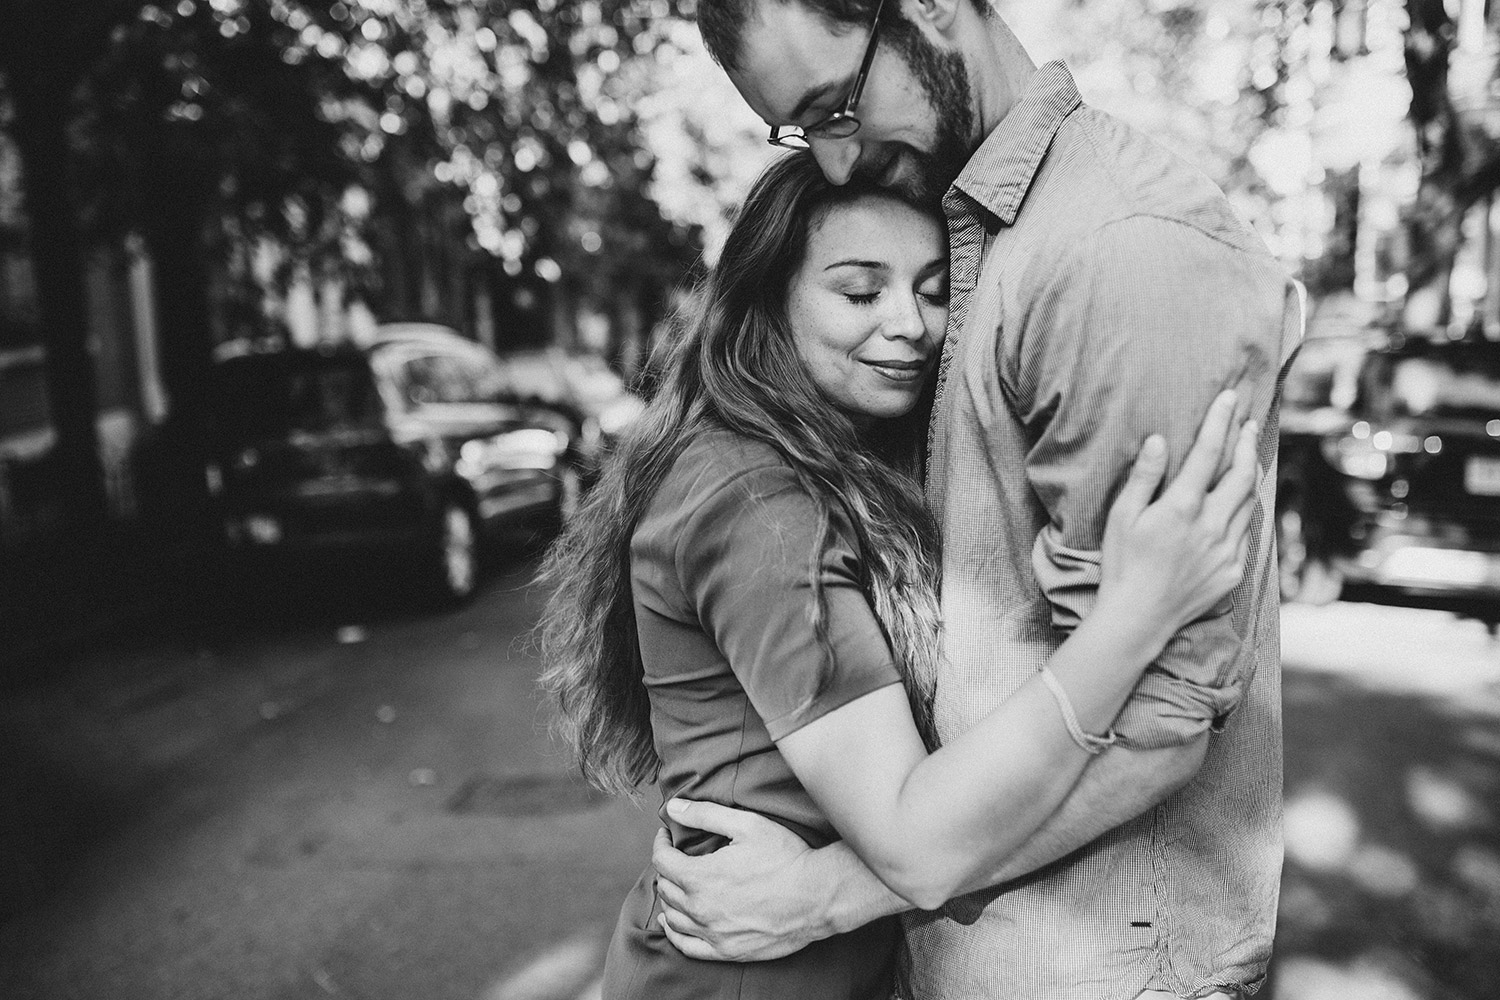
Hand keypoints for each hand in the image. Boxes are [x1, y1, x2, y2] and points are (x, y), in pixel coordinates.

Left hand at [652, 798, 827, 961]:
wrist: (818, 896)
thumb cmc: (786, 857)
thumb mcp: (747, 825)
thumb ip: (705, 815)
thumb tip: (673, 809)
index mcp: (701, 876)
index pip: (663, 860)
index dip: (661, 843)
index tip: (666, 836)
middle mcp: (701, 908)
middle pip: (667, 888)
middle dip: (666, 868)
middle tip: (675, 856)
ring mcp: (713, 933)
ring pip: (673, 917)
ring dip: (669, 897)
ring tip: (675, 884)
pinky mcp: (728, 951)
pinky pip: (687, 946)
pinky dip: (674, 933)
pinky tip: (673, 922)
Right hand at [1100, 389, 1258, 641]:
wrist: (1138, 618)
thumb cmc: (1122, 565)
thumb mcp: (1122, 517)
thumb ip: (1144, 477)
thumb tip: (1158, 441)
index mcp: (1182, 507)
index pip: (1208, 452)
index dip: (1220, 421)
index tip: (1229, 398)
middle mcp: (1212, 525)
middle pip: (1242, 473)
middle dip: (1246, 443)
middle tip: (1247, 423)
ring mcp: (1227, 549)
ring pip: (1250, 501)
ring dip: (1251, 474)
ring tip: (1248, 456)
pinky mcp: (1233, 570)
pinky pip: (1248, 531)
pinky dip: (1247, 509)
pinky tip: (1242, 503)